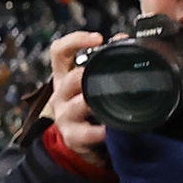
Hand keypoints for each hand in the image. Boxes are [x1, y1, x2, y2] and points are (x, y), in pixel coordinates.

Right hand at [44, 31, 106, 155]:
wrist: (84, 143)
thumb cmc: (91, 108)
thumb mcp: (91, 84)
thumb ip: (104, 62)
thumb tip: (122, 39)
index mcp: (65, 76)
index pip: (60, 51)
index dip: (76, 40)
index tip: (99, 38)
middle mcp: (60, 94)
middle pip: (71, 78)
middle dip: (89, 75)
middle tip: (109, 73)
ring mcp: (64, 116)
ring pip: (78, 104)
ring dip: (94, 101)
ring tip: (111, 100)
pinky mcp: (72, 136)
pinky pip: (86, 133)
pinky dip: (100, 131)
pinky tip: (111, 129)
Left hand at [104, 90, 182, 182]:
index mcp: (168, 155)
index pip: (130, 136)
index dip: (120, 121)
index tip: (118, 105)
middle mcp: (154, 175)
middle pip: (121, 153)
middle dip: (115, 136)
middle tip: (117, 117)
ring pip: (123, 170)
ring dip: (119, 153)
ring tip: (122, 136)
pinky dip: (127, 170)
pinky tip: (134, 160)